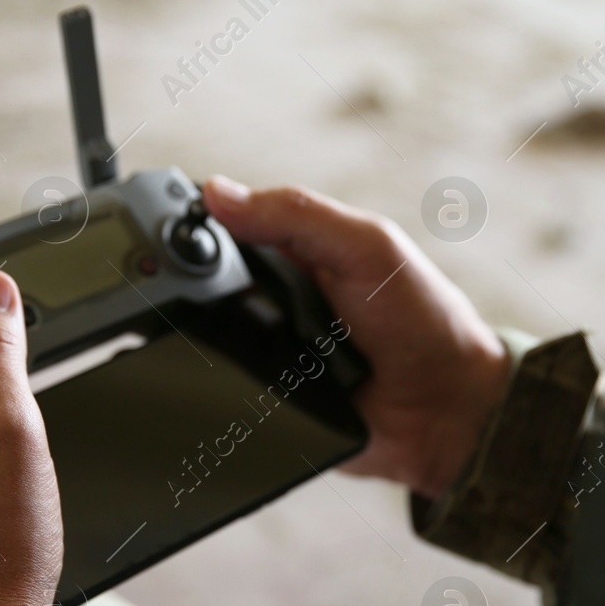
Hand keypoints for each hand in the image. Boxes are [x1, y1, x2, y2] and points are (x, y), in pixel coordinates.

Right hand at [202, 176, 509, 498]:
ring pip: (205, 346)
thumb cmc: (424, 320)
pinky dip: (227, 390)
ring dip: (212, 347)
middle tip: (217, 298)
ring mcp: (267, 354)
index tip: (155, 228)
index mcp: (294, 252)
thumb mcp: (366, 249)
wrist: (449, 412)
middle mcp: (274, 301)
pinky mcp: (267, 403)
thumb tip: (217, 192)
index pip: (221, 230)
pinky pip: (226, 396)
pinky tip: (245, 384)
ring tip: (256, 347)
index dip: (188, 226)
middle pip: (201, 291)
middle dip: (195, 296)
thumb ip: (297, 216)